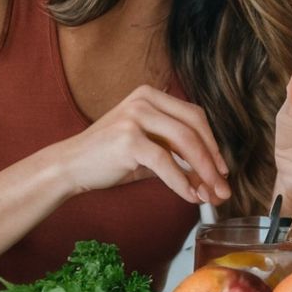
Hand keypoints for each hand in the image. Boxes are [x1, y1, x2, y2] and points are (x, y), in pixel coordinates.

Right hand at [55, 85, 230, 205]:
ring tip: (210, 195)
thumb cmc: (109, 158)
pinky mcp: (128, 139)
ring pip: (184, 143)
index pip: (194, 116)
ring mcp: (135, 116)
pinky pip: (165, 162)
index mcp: (150, 95)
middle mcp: (144, 99)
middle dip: (212, 160)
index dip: (212, 143)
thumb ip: (177, 158)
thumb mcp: (148, 151)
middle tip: (222, 186)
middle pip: (194, 127)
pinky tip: (189, 196)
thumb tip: (210, 180)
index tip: (222, 168)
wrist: (69, 166)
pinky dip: (181, 182)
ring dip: (203, 172)